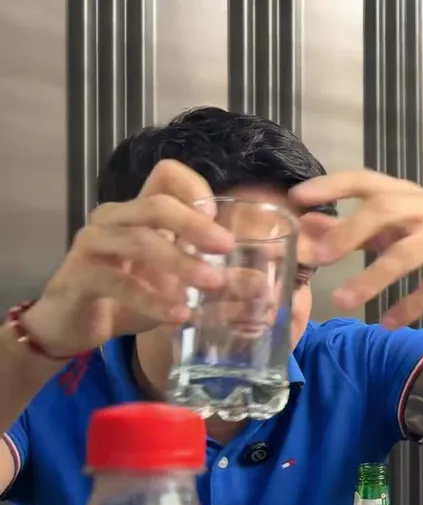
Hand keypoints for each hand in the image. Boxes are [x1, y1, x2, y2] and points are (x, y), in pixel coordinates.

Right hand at [25, 161, 232, 355]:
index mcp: (140, 211)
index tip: (218, 217)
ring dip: (180, 262)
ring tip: (213, 282)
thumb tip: (263, 286)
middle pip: (156, 204)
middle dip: (195, 224)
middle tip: (227, 247)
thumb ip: (215, 281)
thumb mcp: (176, 286)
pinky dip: (153, 299)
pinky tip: (179, 315)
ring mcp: (94, 244)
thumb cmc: (127, 297)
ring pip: (139, 240)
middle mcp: (115, 218)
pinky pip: (119, 282)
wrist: (72, 325)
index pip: (166, 175)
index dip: (193, 187)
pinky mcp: (80, 276)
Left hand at [289, 170, 422, 327]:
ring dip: (372, 278)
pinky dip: (409, 306)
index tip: (298, 197)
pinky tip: (387, 323)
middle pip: (385, 211)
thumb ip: (351, 225)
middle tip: (321, 258)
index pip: (365, 181)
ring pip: (407, 254)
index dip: (332, 186)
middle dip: (350, 232)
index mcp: (403, 194)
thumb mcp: (396, 223)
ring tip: (342, 301)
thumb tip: (305, 224)